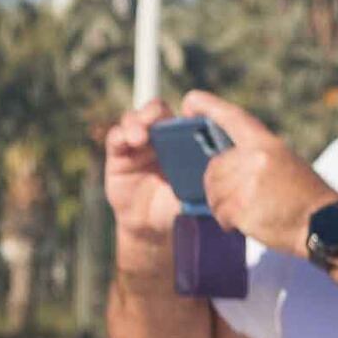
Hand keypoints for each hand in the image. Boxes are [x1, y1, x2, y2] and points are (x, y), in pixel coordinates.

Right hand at [98, 100, 190, 256]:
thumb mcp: (194, 193)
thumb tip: (223, 173)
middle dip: (154, 112)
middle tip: (157, 118)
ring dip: (136, 123)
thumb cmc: (177, 206)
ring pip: (133, 120)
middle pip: (155, 112)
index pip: (180, 116)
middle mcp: (157, 137)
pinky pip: (115, 138)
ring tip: (139, 138)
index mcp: (180, 140)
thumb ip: (204, 181)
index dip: (181, 111)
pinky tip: (127, 142)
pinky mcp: (118, 156)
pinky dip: (120, 135)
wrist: (151, 227)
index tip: (188, 115)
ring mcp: (136, 145)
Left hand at [174, 90, 326, 255]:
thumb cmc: (306, 198)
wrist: (326, 223)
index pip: (233, 118)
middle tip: (242, 200)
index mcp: (268, 144)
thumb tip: (227, 164)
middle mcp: (256, 158)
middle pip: (213, 168)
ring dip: (224, 206)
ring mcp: (248, 181)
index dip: (209, 107)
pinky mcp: (242, 206)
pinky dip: (229, 222)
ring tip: (250, 211)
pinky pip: (219, 213)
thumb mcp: (286, 163)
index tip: (190, 100)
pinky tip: (249, 223)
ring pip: (213, 192)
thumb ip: (256, 159)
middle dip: (220, 187)